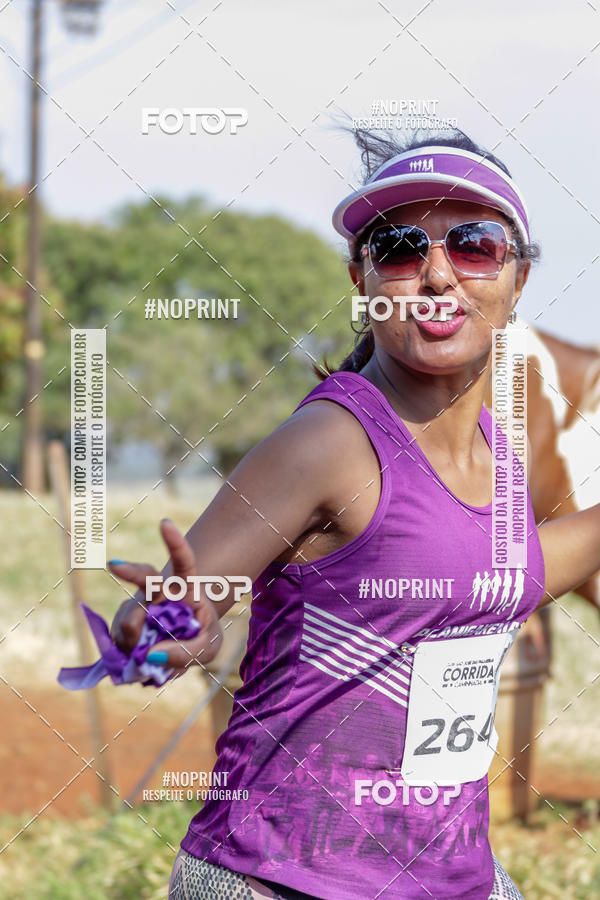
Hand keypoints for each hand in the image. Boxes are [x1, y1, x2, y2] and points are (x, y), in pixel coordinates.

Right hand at [108, 518, 222, 671]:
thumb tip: (151, 655)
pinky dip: (130, 655)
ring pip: (130, 620)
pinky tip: (140, 657)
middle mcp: (159, 591)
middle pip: (145, 577)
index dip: (175, 544)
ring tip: (151, 658)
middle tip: (114, 565)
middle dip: (129, 570)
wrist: (181, 644)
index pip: (184, 562)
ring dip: (138, 642)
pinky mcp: (122, 622)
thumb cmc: (201, 636)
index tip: (164, 524)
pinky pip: (120, 640)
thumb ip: (187, 652)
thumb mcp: (208, 647)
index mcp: (185, 587)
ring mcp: (139, 605)